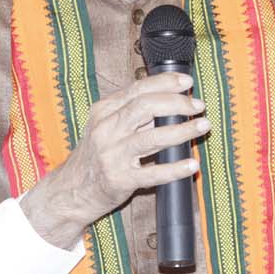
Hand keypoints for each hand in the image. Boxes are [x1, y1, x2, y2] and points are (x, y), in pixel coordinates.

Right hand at [21, 71, 209, 247]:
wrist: (71, 191)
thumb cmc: (95, 156)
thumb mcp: (105, 127)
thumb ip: (131, 113)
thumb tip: (170, 101)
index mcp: (104, 111)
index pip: (138, 89)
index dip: (166, 83)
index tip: (187, 82)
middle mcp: (106, 130)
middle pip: (145, 107)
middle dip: (177, 103)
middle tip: (198, 106)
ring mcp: (112, 155)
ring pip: (152, 138)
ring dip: (182, 131)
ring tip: (203, 126)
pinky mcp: (119, 180)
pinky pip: (153, 174)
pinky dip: (175, 169)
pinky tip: (192, 164)